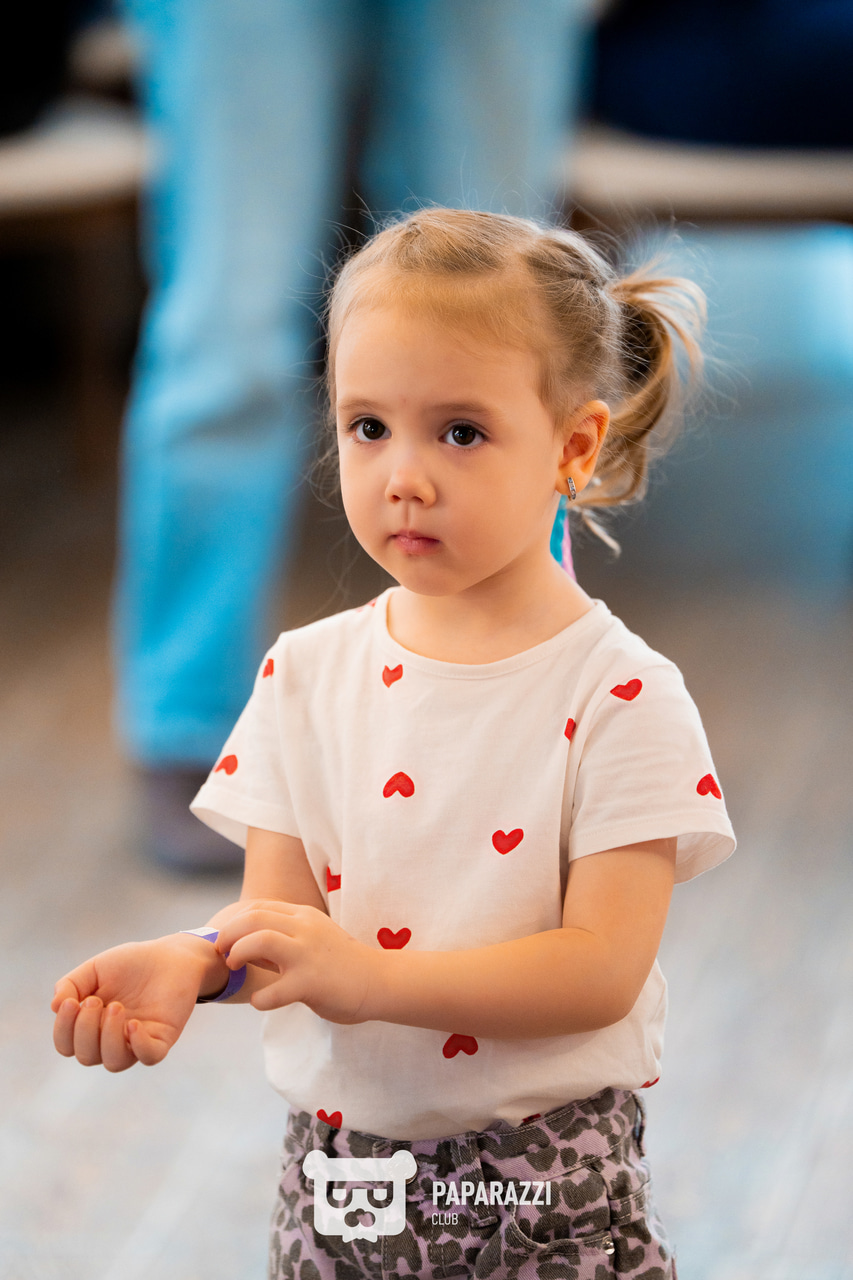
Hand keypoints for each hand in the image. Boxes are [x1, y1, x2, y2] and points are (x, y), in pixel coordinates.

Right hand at [51, 936, 216, 1070]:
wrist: (170, 955)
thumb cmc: (130, 963)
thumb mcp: (95, 968)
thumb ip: (71, 985)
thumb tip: (54, 1007)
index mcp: (91, 1025)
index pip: (67, 1044)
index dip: (63, 1029)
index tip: (71, 1002)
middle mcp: (111, 1039)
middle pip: (87, 1057)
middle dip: (86, 1030)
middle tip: (96, 1001)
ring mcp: (136, 1041)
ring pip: (114, 1062)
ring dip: (108, 1038)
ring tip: (115, 1007)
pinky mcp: (162, 1038)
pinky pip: (149, 1057)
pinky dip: (138, 1045)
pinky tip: (133, 1024)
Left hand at [216, 900, 374, 1022]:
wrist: (377, 981)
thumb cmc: (341, 963)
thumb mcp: (313, 938)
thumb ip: (283, 938)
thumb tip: (244, 946)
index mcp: (303, 916)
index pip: (259, 907)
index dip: (234, 921)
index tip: (225, 939)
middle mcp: (304, 929)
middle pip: (253, 918)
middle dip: (228, 934)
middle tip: (222, 952)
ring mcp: (307, 954)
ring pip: (260, 940)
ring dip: (238, 953)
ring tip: (234, 967)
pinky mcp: (311, 983)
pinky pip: (273, 991)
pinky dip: (260, 999)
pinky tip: (261, 1002)